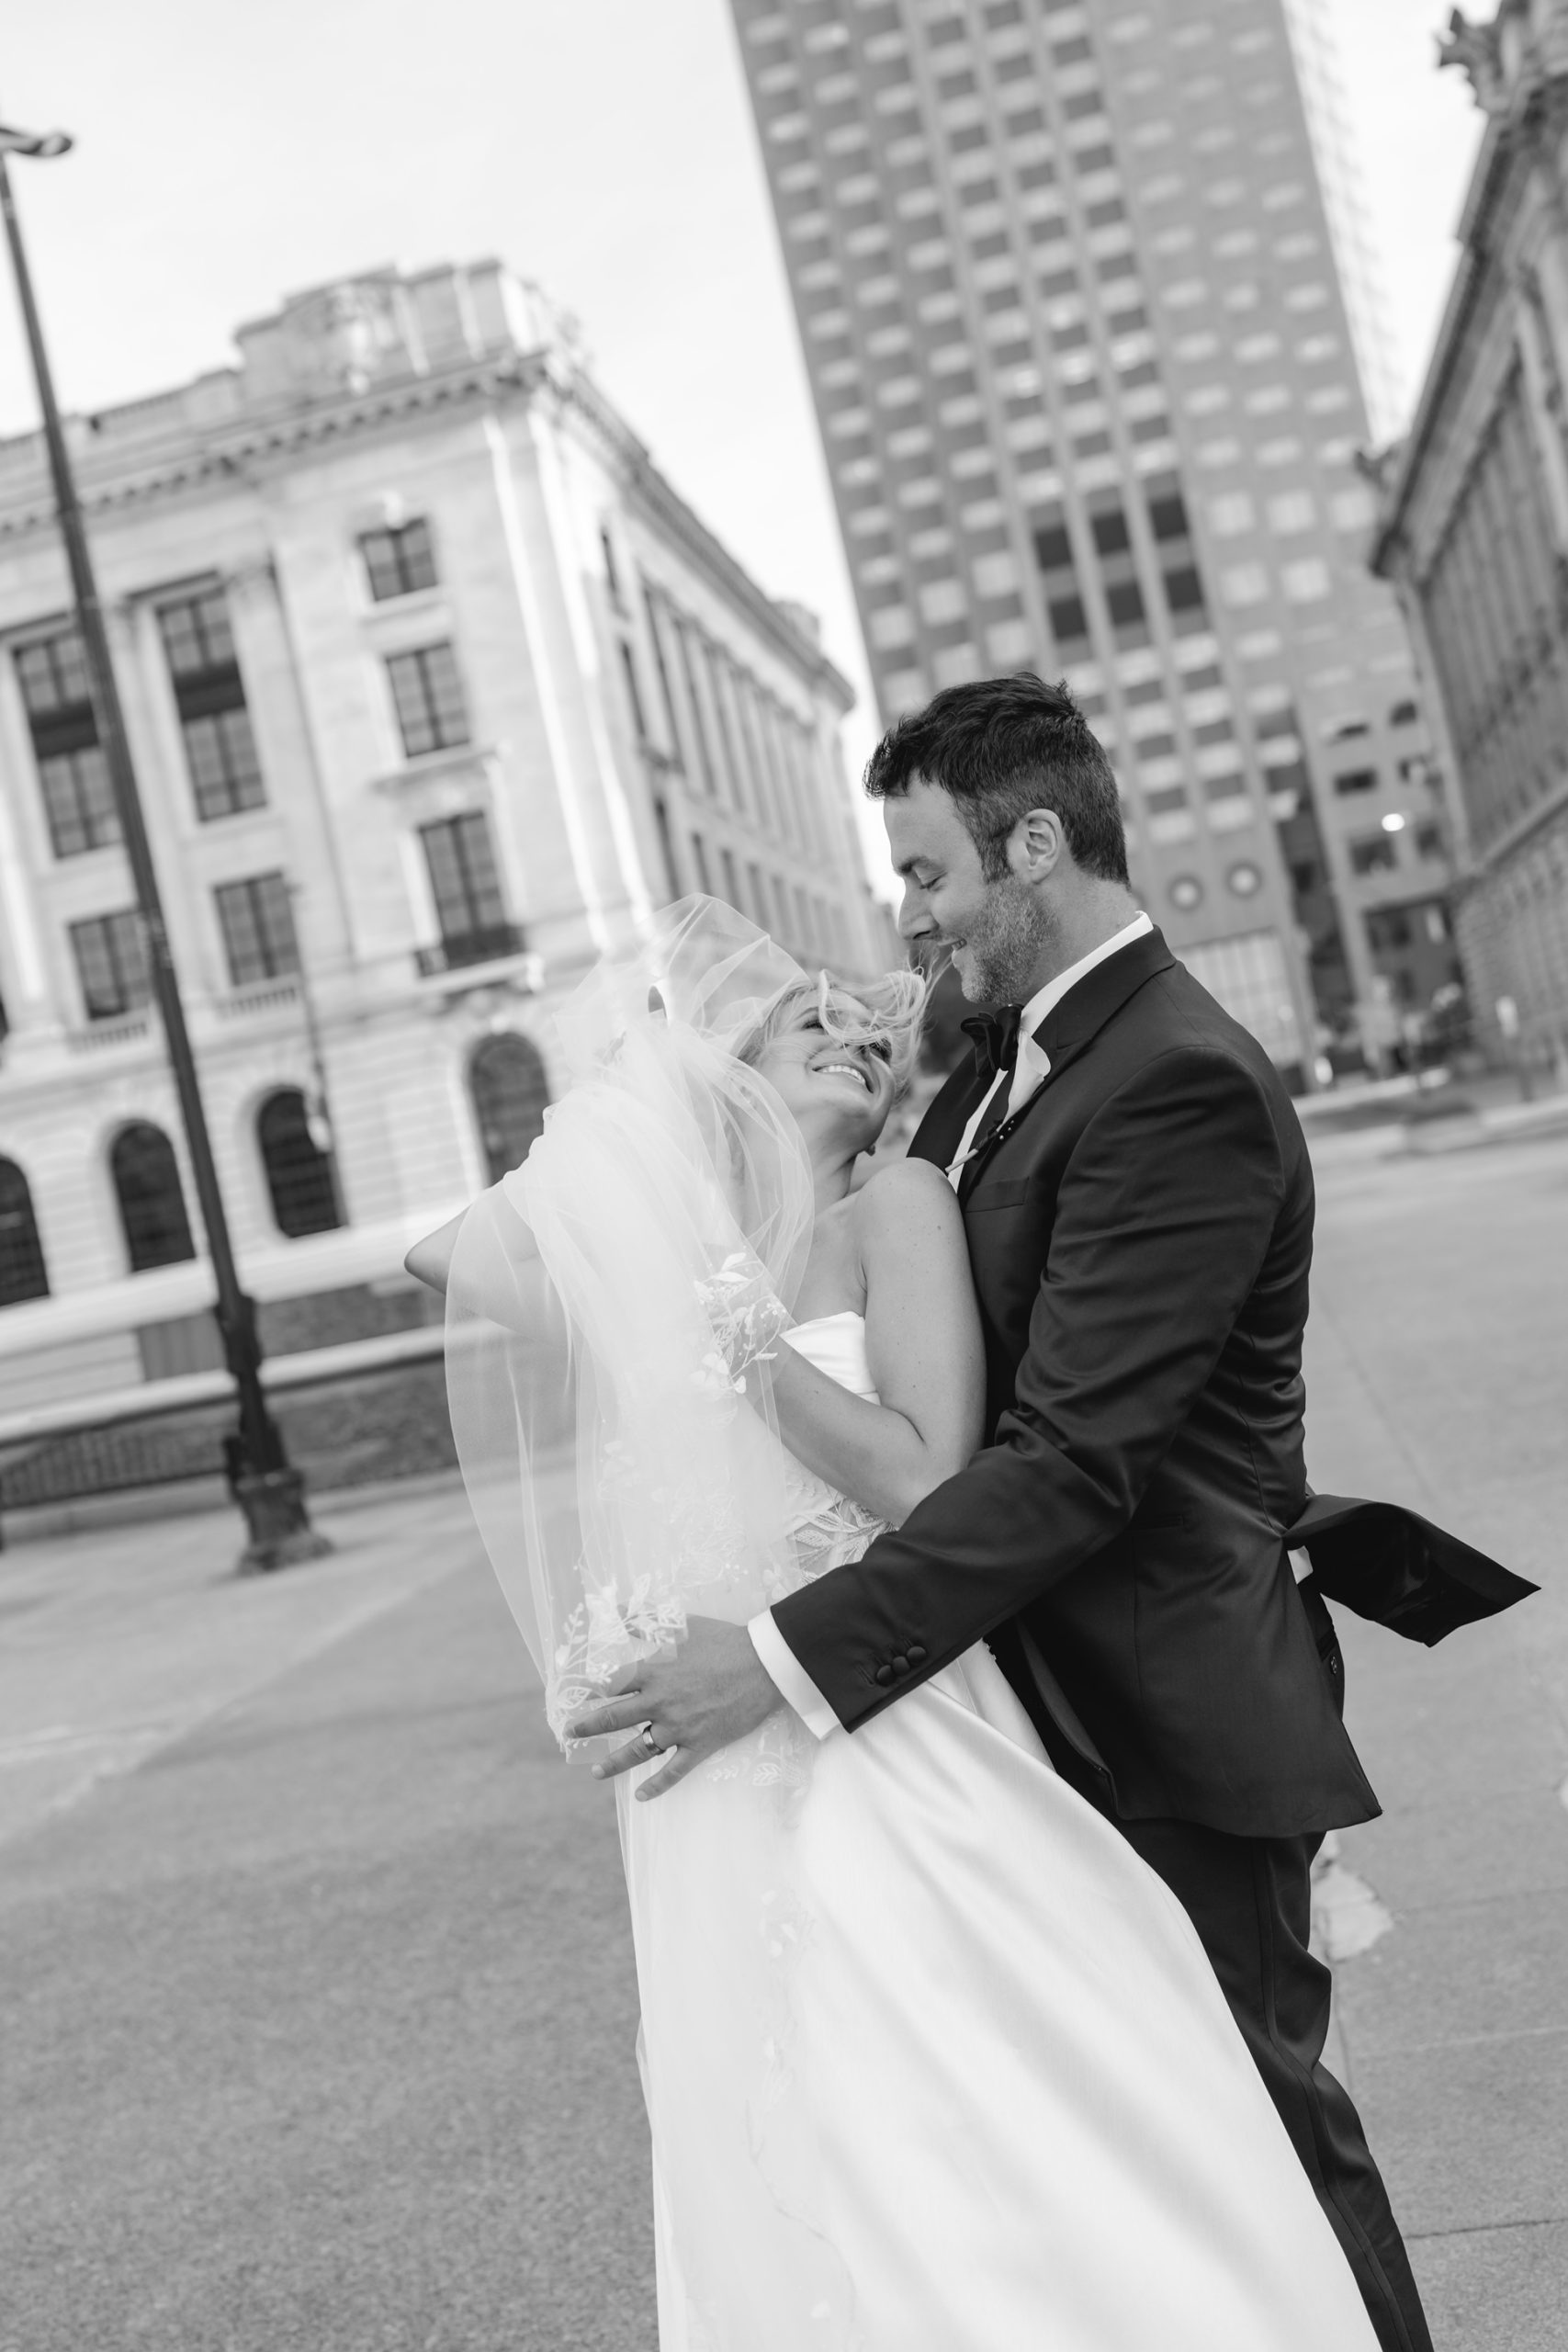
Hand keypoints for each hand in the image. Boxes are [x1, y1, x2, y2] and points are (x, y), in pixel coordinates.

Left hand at [567, 1616, 782, 1800]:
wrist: (764, 1665)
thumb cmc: (723, 1641)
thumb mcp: (681, 1624)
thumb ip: (644, 1620)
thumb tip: (615, 1609)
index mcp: (653, 1674)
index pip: (610, 1684)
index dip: (589, 1690)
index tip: (574, 1695)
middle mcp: (660, 1703)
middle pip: (614, 1719)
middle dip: (588, 1727)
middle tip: (570, 1733)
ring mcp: (679, 1728)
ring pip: (637, 1750)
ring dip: (613, 1763)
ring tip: (595, 1773)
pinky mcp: (700, 1745)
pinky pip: (674, 1771)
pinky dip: (657, 1785)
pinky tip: (642, 1796)